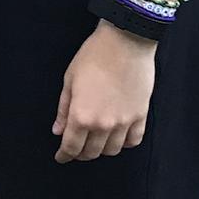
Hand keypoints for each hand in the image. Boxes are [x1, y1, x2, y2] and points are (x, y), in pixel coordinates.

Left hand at [52, 23, 156, 162]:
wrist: (125, 41)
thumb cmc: (93, 56)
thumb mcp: (70, 80)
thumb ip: (63, 109)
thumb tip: (58, 131)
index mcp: (81, 116)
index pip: (71, 147)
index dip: (64, 155)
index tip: (61, 157)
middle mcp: (103, 125)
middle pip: (91, 153)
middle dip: (80, 154)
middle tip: (76, 148)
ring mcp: (124, 122)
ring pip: (112, 150)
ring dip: (102, 149)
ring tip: (96, 141)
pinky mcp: (140, 115)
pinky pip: (133, 140)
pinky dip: (124, 143)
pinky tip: (118, 136)